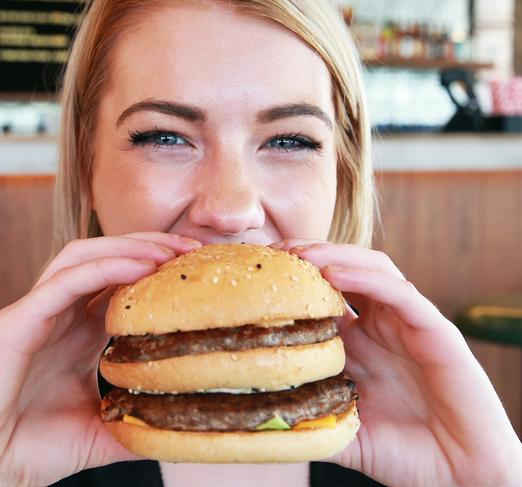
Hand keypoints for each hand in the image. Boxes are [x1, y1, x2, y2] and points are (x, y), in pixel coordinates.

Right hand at [0, 233, 200, 486]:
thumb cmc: (33, 450)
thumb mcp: (103, 432)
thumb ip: (138, 422)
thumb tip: (181, 428)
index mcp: (80, 332)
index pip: (121, 281)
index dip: (158, 268)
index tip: (198, 268)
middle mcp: (60, 315)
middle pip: (106, 257)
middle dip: (150, 245)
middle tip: (193, 249)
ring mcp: (36, 313)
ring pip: (82, 257)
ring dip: (127, 247)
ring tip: (168, 251)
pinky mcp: (16, 322)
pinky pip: (62, 282)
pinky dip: (102, 267)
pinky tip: (137, 266)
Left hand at [271, 239, 521, 486]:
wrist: (460, 478)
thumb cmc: (403, 455)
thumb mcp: (341, 431)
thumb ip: (308, 416)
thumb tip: (258, 416)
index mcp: (358, 342)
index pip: (322, 294)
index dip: (292, 279)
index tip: (256, 273)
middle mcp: (381, 325)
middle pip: (344, 270)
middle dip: (308, 255)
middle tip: (273, 251)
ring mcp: (408, 324)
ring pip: (372, 269)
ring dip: (334, 256)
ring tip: (300, 254)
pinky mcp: (436, 331)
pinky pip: (400, 294)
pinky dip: (366, 278)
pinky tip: (334, 274)